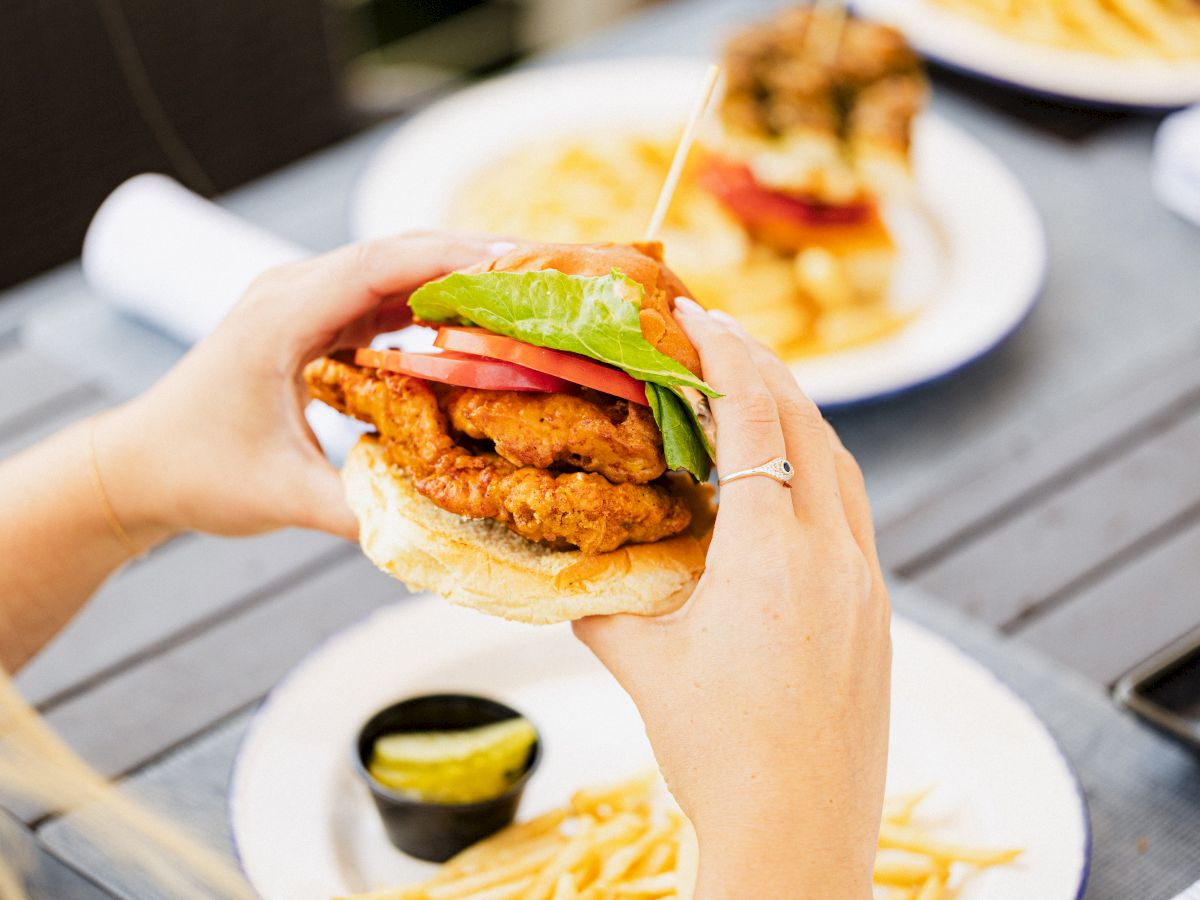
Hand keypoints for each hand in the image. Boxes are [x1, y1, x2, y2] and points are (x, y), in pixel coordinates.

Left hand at [98, 232, 509, 542]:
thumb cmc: (194, 472)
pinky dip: (434, 306)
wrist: (137, 466)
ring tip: (530, 296)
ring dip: (460, 278)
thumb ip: (356, 509)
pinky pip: (385, 301)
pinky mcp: (315, 323)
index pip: (381, 266)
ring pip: (397, 272)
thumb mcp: (278, 496)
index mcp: (282, 315)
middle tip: (550, 275)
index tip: (522, 266)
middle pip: (400, 254)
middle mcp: (295, 292)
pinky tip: (479, 328)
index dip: (455, 258)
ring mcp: (305, 302)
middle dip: (475, 259)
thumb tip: (443, 528)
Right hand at [573, 300, 889, 899]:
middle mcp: (833, 556)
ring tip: (750, 401)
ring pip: (841, 469)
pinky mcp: (879, 615)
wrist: (799, 836)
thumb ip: (603, 604)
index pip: (754, 420)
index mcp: (772, 554)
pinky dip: (817, 476)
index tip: (699, 315)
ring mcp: (866, 585)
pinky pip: (852, 516)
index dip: (725, 356)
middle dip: (764, 371)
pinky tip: (783, 492)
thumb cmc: (720, 754)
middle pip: (809, 426)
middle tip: (719, 342)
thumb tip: (567, 574)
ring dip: (798, 420)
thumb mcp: (644, 666)